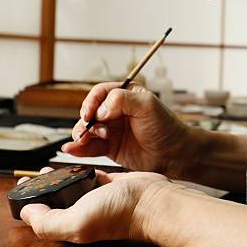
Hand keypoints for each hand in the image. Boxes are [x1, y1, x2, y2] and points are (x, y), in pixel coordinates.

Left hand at [17, 167, 173, 243]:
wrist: (153, 200)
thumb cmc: (121, 213)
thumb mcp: (77, 221)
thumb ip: (47, 221)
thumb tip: (26, 212)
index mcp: (73, 224)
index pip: (44, 215)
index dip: (30, 202)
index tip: (22, 185)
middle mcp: (84, 212)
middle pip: (57, 200)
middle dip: (43, 188)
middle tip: (34, 176)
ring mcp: (97, 197)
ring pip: (72, 187)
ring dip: (60, 178)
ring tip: (50, 169)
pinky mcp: (109, 183)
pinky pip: (90, 175)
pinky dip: (81, 169)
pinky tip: (76, 163)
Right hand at [61, 82, 191, 177]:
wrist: (174, 154)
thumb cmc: (165, 127)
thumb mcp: (147, 106)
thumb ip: (122, 100)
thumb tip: (100, 109)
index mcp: (125, 95)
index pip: (100, 93)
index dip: (91, 102)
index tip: (89, 114)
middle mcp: (116, 111)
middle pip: (90, 111)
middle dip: (85, 120)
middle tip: (87, 130)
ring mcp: (112, 130)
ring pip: (87, 129)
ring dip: (80, 134)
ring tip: (81, 140)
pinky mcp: (110, 148)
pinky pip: (90, 147)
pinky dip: (80, 148)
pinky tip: (72, 149)